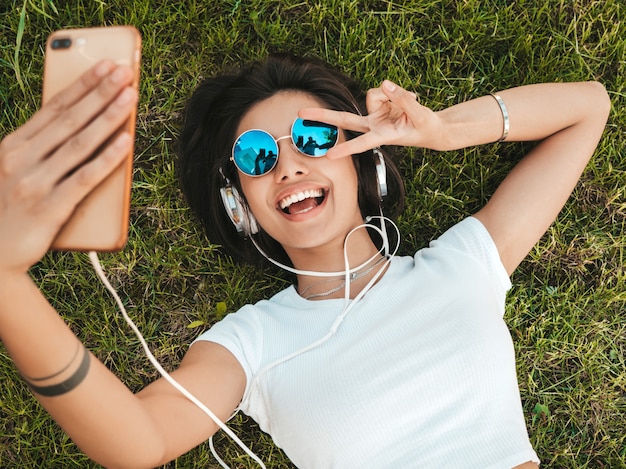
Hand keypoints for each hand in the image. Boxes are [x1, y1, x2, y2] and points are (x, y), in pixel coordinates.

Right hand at [0, 61, 136, 274]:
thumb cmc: (8, 209)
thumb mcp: (16, 171)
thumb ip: (42, 148)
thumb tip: (83, 122)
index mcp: (13, 145)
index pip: (54, 106)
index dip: (84, 84)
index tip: (107, 65)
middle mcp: (21, 158)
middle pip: (70, 118)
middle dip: (100, 92)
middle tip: (125, 72)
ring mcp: (35, 182)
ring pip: (80, 143)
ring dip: (109, 117)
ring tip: (131, 97)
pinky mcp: (50, 208)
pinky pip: (85, 178)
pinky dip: (107, 158)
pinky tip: (126, 142)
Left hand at [299, 80, 448, 158]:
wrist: (432, 129)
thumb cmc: (427, 127)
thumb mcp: (420, 114)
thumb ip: (402, 98)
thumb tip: (385, 83)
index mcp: (382, 136)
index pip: (361, 143)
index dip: (346, 148)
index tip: (329, 156)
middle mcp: (373, 127)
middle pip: (343, 119)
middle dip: (322, 115)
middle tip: (299, 114)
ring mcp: (374, 116)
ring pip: (374, 94)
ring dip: (392, 94)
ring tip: (410, 102)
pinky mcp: (379, 107)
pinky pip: (383, 90)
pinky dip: (396, 92)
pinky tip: (409, 99)